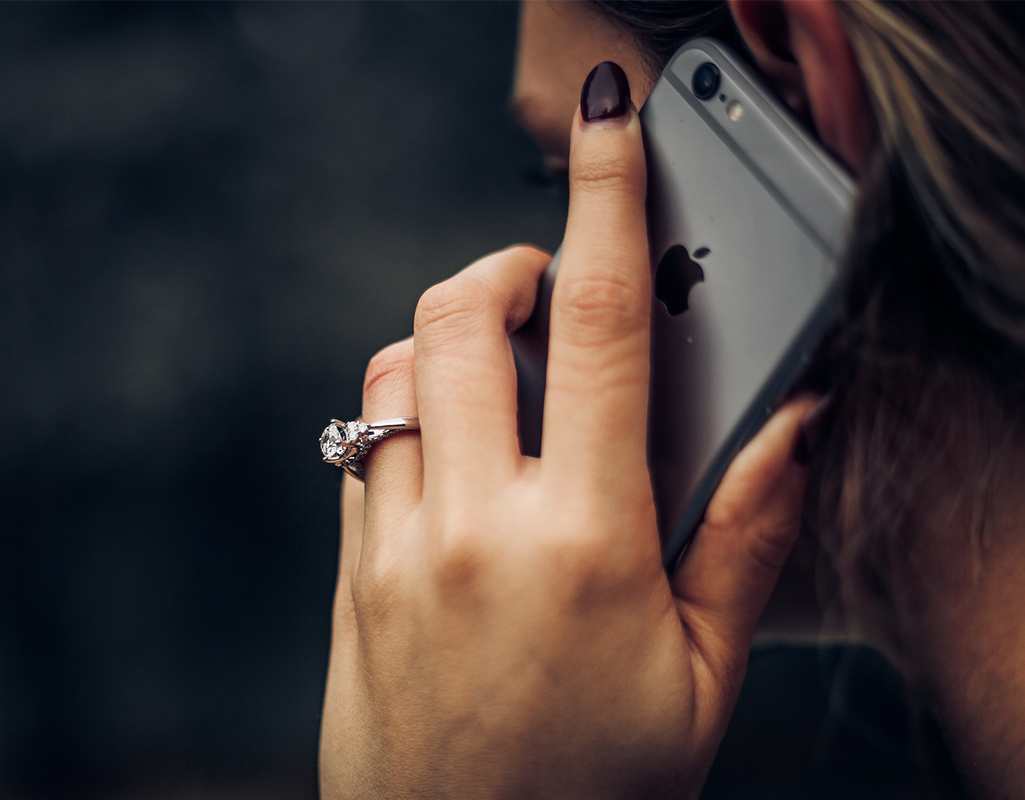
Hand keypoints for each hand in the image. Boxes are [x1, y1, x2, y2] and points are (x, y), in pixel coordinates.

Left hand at [319, 62, 819, 798]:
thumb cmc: (593, 797)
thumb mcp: (704, 681)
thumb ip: (747, 538)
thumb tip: (792, 424)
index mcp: (585, 543)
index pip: (602, 327)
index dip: (608, 204)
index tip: (609, 132)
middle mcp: (474, 529)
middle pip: (461, 314)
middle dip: (508, 269)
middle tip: (551, 297)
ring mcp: (395, 552)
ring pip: (394, 373)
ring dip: (448, 345)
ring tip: (503, 388)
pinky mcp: (349, 579)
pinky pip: (359, 450)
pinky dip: (403, 418)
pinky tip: (453, 465)